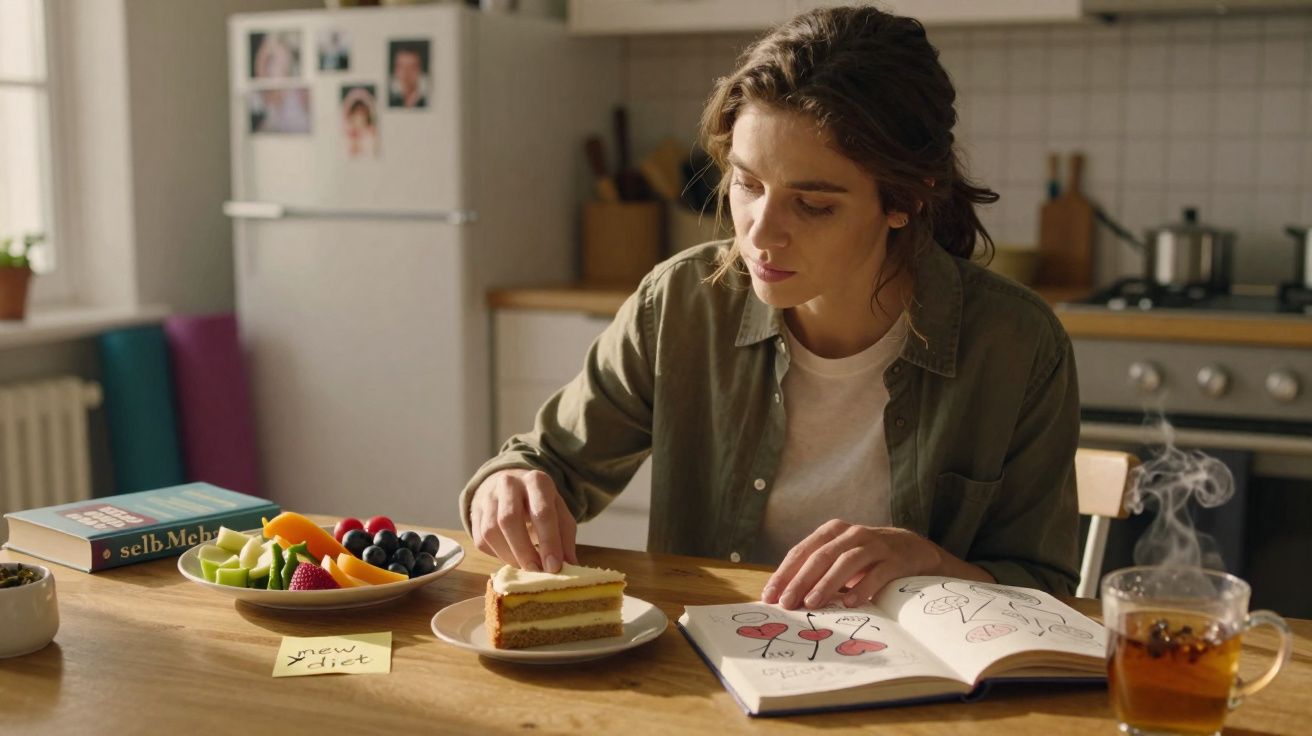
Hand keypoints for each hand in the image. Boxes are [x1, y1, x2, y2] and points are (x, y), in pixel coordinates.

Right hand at [469, 469, 577, 572]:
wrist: (510, 485)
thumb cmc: (539, 502)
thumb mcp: (558, 511)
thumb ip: (565, 537)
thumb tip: (571, 566)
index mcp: (536, 481)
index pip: (542, 512)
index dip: (549, 542)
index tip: (554, 567)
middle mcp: (509, 484)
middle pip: (509, 519)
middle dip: (523, 551)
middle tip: (536, 572)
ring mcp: (488, 497)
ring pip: (491, 531)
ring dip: (508, 555)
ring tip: (524, 567)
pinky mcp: (475, 513)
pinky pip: (480, 540)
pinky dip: (496, 554)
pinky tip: (510, 556)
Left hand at [761, 521, 943, 609]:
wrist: (914, 550)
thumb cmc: (867, 559)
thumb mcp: (840, 558)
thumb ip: (816, 571)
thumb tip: (784, 597)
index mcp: (832, 531)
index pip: (802, 551)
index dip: (784, 573)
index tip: (770, 595)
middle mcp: (852, 534)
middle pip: (821, 556)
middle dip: (801, 581)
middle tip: (787, 603)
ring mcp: (875, 545)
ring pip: (846, 562)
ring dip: (827, 584)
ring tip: (813, 603)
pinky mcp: (895, 560)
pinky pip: (876, 574)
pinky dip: (862, 588)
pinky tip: (850, 603)